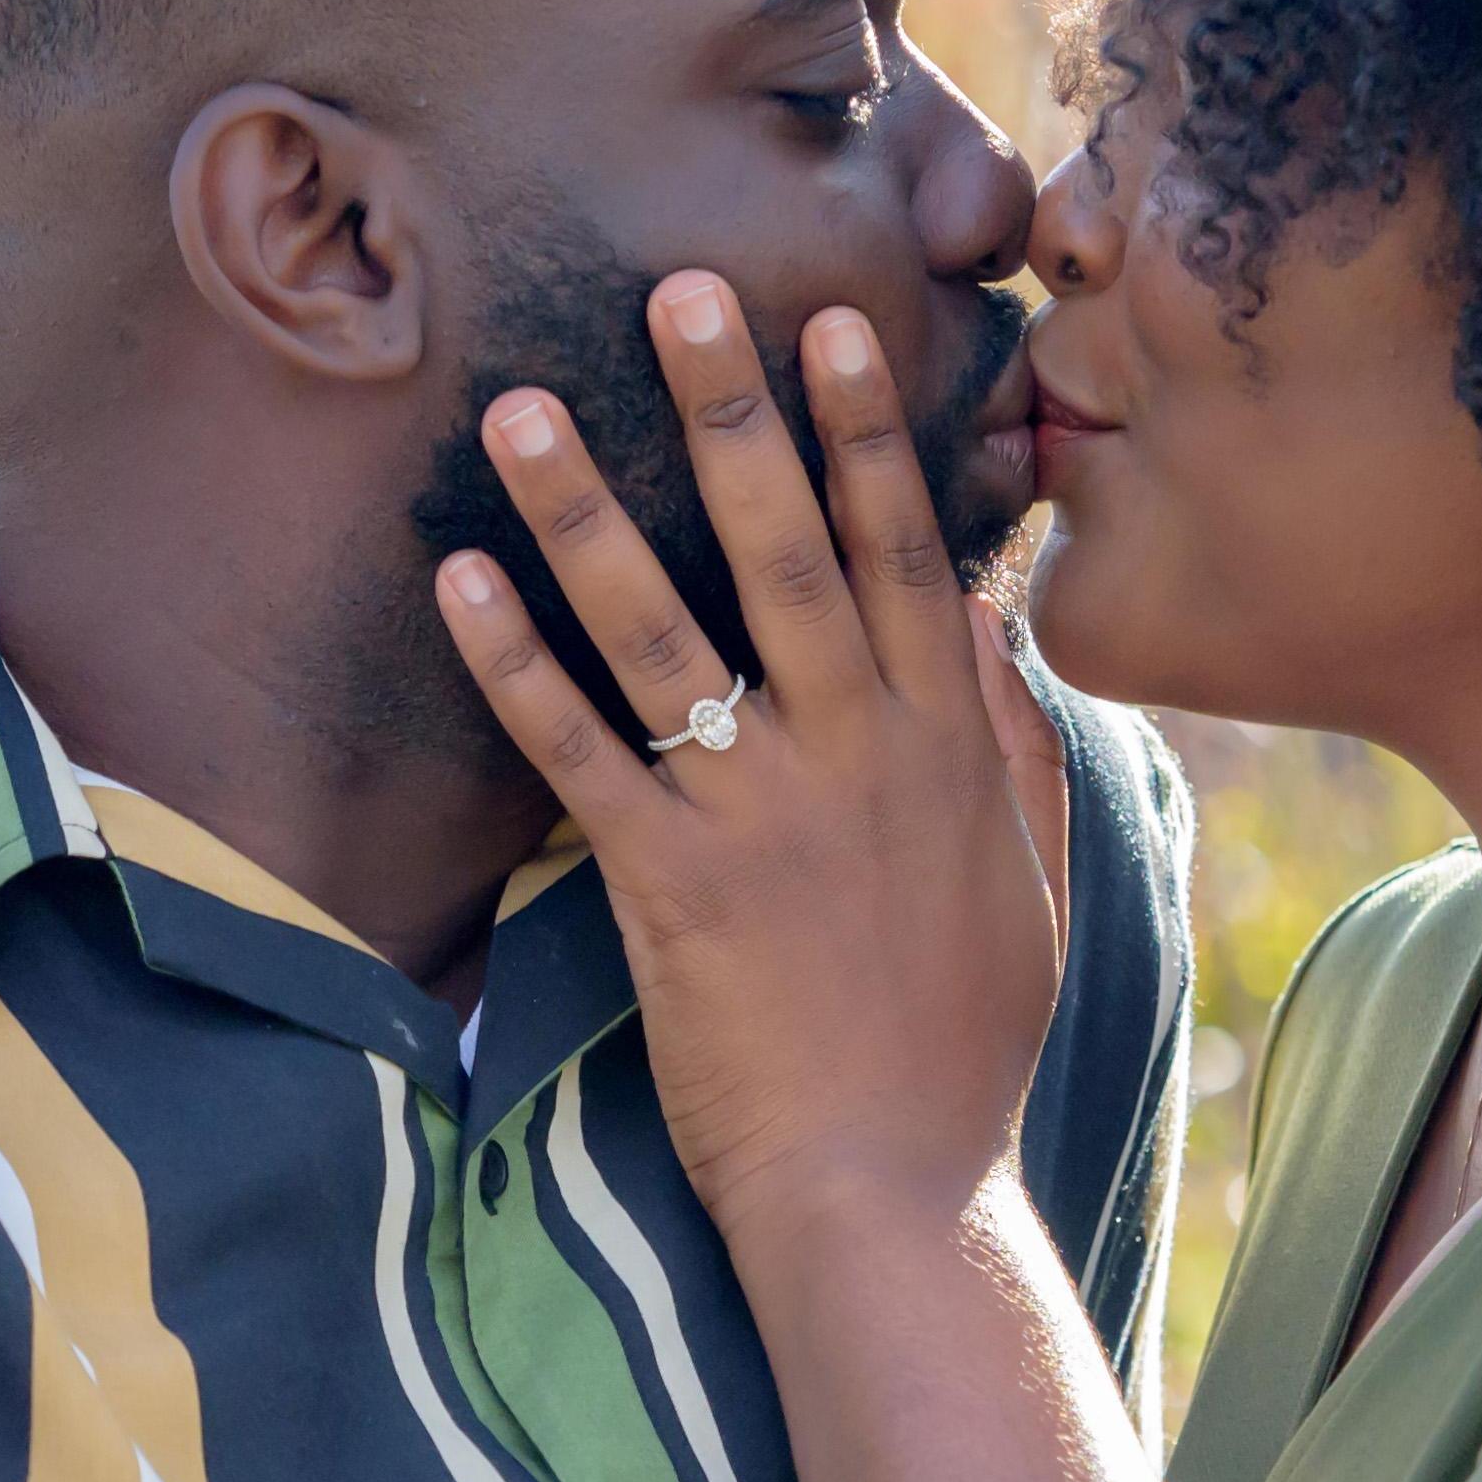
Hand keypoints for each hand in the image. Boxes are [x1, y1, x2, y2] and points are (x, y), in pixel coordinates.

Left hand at [437, 278, 1072, 1246]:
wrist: (895, 1191)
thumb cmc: (962, 1052)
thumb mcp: (1023, 882)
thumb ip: (1012, 743)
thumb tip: (983, 614)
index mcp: (945, 747)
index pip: (903, 552)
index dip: (864, 433)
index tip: (832, 324)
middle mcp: (857, 754)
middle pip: (788, 546)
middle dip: (733, 412)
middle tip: (682, 289)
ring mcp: (761, 814)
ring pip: (666, 627)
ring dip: (586, 508)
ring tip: (520, 406)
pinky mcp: (669, 884)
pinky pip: (578, 749)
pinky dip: (515, 662)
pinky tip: (458, 580)